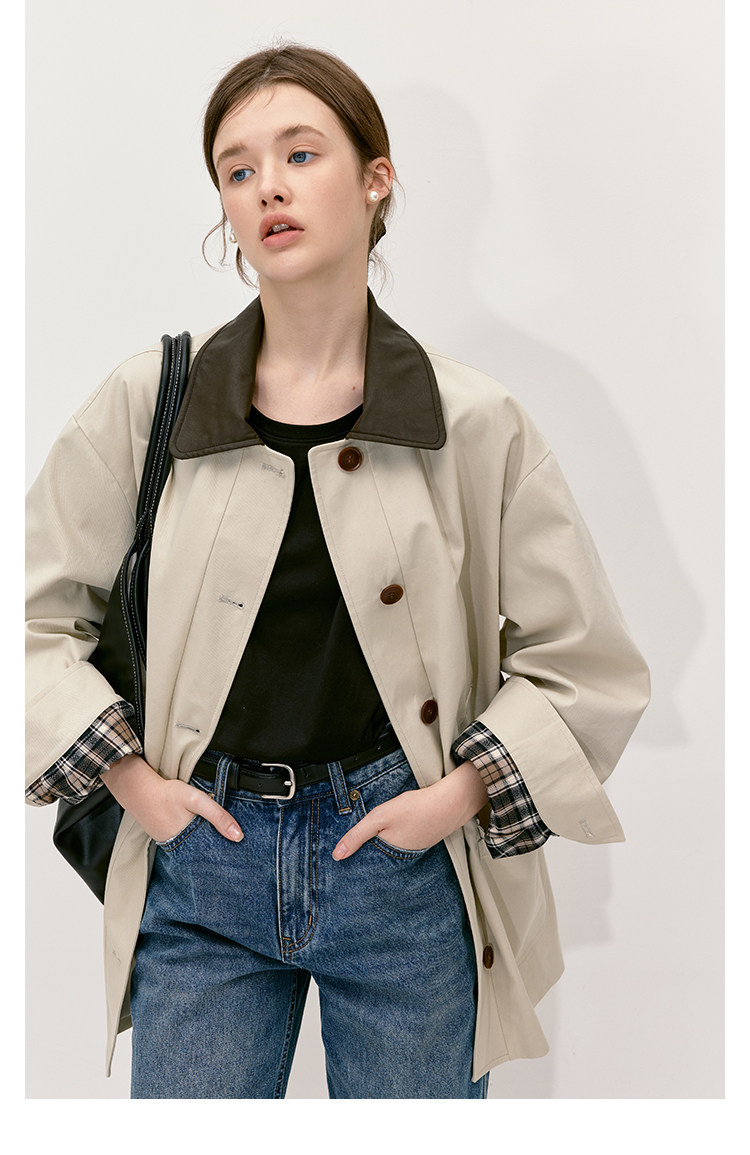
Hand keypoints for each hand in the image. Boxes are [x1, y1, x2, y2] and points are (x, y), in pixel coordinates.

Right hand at [102, 753, 243, 843]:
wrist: (138, 790)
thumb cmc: (167, 794)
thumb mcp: (196, 800)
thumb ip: (217, 816)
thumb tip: (238, 836)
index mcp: (189, 843)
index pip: (213, 856)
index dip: (226, 853)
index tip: (238, 853)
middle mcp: (178, 849)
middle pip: (204, 853)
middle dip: (216, 850)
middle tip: (232, 848)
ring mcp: (170, 844)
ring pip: (194, 848)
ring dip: (204, 843)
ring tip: (218, 839)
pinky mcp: (164, 838)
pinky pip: (183, 842)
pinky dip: (191, 837)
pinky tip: (196, 829)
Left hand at [332, 760, 488, 858]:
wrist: (451, 803)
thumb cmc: (415, 808)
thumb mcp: (380, 817)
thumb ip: (357, 836)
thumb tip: (336, 855)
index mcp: (389, 856)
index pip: (365, 865)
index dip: (353, 861)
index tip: (340, 861)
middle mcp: (401, 859)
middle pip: (377, 859)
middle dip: (366, 855)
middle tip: (353, 849)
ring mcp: (413, 850)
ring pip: (389, 851)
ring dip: (381, 845)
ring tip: (371, 838)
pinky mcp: (421, 841)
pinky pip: (402, 843)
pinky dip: (394, 837)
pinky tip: (394, 828)